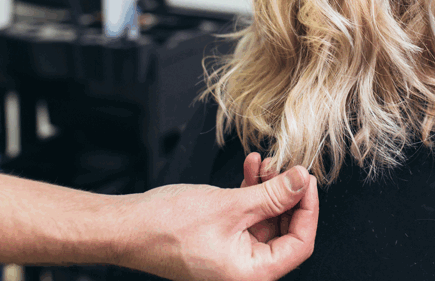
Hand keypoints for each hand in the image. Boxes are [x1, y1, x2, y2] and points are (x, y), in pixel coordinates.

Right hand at [118, 165, 317, 280]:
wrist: (126, 226)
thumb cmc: (167, 226)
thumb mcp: (232, 205)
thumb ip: (273, 194)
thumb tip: (301, 181)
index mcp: (251, 274)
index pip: (300, 243)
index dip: (308, 208)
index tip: (307, 180)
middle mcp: (244, 271)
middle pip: (285, 230)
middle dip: (287, 194)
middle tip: (287, 167)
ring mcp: (233, 256)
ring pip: (267, 218)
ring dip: (269, 188)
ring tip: (265, 163)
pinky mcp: (222, 240)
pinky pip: (248, 216)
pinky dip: (252, 192)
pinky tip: (250, 169)